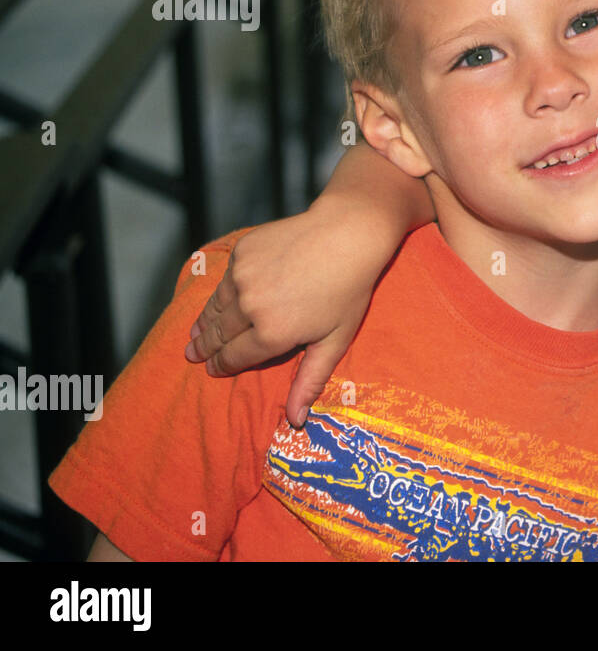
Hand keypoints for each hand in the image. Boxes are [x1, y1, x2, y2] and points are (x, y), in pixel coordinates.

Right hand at [185, 200, 396, 425]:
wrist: (347, 233)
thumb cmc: (349, 289)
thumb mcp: (335, 340)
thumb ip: (309, 380)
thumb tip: (295, 422)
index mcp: (273, 334)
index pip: (235, 358)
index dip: (222, 366)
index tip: (212, 371)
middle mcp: (250, 307)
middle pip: (218, 335)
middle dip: (205, 348)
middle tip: (191, 356)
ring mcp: (242, 277)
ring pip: (216, 308)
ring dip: (205, 322)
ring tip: (194, 333)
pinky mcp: (241, 252)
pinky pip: (225, 279)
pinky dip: (221, 292)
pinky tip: (218, 300)